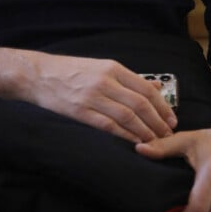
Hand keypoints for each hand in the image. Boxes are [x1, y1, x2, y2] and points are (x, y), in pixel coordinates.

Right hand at [0, 47, 176, 142]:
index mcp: (112, 68)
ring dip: (144, 133)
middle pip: (140, 104)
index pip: (146, 88)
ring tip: (155, 143)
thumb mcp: (100, 66)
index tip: (172, 120)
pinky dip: (124, 137)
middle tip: (167, 135)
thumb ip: (127, 78)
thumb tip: (156, 88)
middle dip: (158, 123)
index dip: (162, 106)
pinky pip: (108, 127)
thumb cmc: (70, 71)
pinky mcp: (80, 112)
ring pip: (127, 117)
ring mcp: (92, 97)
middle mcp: (104, 81)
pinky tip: (133, 144)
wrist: (38, 75)